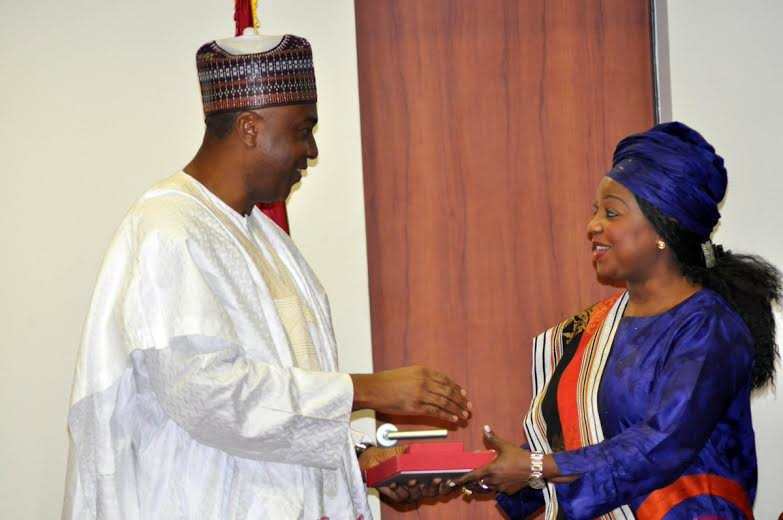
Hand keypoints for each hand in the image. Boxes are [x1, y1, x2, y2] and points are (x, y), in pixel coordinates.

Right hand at [350, 366, 470, 422]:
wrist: (374, 389)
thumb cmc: (387, 382)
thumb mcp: (407, 373)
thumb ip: (422, 378)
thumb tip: (434, 387)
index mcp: (423, 371)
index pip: (446, 380)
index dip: (456, 388)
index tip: (463, 394)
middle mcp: (425, 381)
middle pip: (448, 391)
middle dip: (460, 400)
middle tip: (468, 406)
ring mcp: (421, 394)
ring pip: (445, 402)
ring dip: (456, 409)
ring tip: (464, 415)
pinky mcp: (416, 406)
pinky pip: (436, 412)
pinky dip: (446, 415)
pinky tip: (453, 418)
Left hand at [360, 446, 456, 503]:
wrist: (372, 460)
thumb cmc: (391, 456)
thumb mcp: (407, 451)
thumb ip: (419, 451)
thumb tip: (432, 448)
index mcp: (425, 478)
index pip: (442, 485)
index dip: (449, 484)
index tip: (452, 478)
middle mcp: (419, 488)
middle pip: (432, 493)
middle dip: (435, 487)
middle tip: (437, 478)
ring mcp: (408, 493)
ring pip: (416, 495)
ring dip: (415, 488)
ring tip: (413, 479)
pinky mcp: (395, 496)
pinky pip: (398, 496)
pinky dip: (396, 490)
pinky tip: (394, 483)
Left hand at [452, 425, 530, 494]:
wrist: (536, 468)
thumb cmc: (519, 456)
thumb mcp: (505, 446)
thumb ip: (493, 438)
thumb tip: (485, 427)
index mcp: (490, 469)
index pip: (472, 476)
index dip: (461, 479)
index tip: (452, 483)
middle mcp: (493, 481)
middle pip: (481, 481)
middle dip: (480, 476)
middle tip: (486, 469)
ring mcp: (501, 488)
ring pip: (490, 486)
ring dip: (490, 480)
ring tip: (498, 471)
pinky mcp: (508, 492)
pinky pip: (499, 489)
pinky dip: (499, 484)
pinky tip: (507, 476)